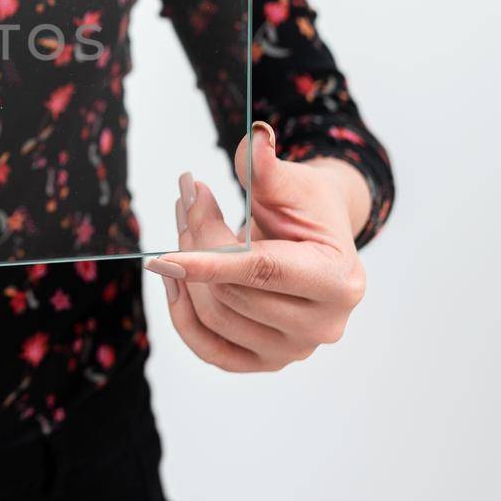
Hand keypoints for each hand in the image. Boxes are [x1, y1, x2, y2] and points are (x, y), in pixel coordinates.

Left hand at [145, 123, 368, 371]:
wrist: (318, 241)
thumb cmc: (307, 209)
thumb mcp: (293, 183)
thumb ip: (268, 167)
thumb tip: (254, 138)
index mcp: (338, 281)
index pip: (263, 273)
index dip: (209, 261)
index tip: (161, 258)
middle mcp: (322, 326)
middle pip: (230, 291)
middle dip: (197, 241)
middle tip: (188, 196)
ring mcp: (294, 351)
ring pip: (213, 315)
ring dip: (184, 271)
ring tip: (185, 224)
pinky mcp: (265, 362)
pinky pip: (207, 347)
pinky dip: (182, 312)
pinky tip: (173, 278)